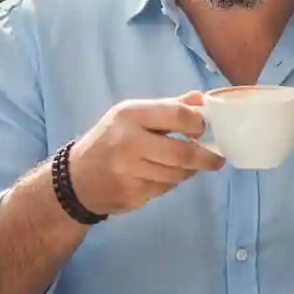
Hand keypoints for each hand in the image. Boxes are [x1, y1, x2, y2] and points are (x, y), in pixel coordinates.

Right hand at [68, 92, 223, 215]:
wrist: (76, 179)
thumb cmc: (110, 139)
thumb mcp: (132, 115)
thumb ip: (168, 107)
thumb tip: (201, 99)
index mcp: (130, 115)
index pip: (177, 114)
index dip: (198, 123)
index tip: (204, 129)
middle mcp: (128, 142)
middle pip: (182, 152)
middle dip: (205, 157)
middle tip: (216, 159)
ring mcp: (128, 171)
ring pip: (177, 174)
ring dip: (188, 171)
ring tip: (186, 166)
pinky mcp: (131, 195)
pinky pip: (164, 189)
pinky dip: (170, 183)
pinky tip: (161, 176)